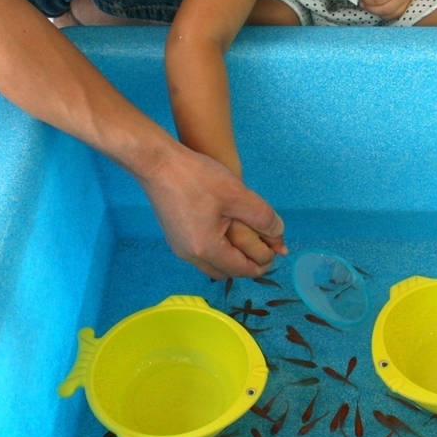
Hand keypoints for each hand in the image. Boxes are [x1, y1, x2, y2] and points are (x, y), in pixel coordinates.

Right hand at [138, 145, 286, 279]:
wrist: (157, 163)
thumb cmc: (196, 177)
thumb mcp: (237, 194)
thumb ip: (262, 217)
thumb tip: (279, 234)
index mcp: (206, 248)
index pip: (240, 269)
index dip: (262, 264)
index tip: (276, 254)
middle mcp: (190, 254)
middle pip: (225, 273)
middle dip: (246, 266)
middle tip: (264, 252)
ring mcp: (179, 246)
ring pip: (211, 266)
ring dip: (231, 260)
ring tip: (247, 245)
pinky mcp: (174, 236)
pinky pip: (200, 254)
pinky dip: (217, 252)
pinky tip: (225, 236)